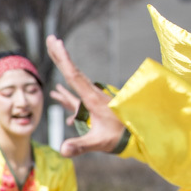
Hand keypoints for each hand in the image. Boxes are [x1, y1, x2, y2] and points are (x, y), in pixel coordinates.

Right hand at [46, 35, 126, 155]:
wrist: (140, 137)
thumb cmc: (120, 138)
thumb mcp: (99, 142)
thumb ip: (80, 145)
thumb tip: (62, 150)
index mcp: (93, 99)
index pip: (74, 76)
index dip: (63, 59)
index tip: (56, 43)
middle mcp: (93, 95)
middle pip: (73, 72)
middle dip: (61, 56)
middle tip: (51, 39)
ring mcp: (94, 100)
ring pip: (75, 81)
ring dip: (64, 69)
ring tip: (54, 58)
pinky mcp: (94, 107)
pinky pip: (76, 95)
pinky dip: (66, 91)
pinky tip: (57, 94)